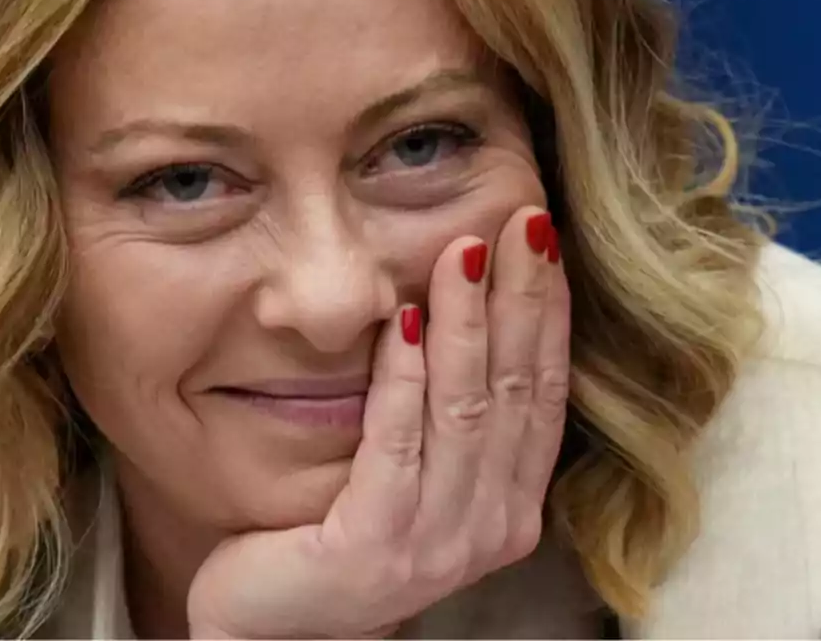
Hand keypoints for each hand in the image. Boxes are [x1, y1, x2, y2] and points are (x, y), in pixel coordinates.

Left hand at [187, 207, 570, 638]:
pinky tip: (399, 321)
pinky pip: (395, 446)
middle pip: (515, 391)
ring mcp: (438, 544)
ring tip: (463, 251)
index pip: (542, 392)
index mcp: (508, 505)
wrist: (274, 625)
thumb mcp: (412, 474)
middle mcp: (490, 527)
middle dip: (519, 298)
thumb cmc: (339, 534)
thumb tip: (459, 308)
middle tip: (519, 220)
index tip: (539, 236)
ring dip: (466, 324)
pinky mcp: (377, 547)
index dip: (546, 311)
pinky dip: (400, 379)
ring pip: (465, 411)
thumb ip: (446, 416)